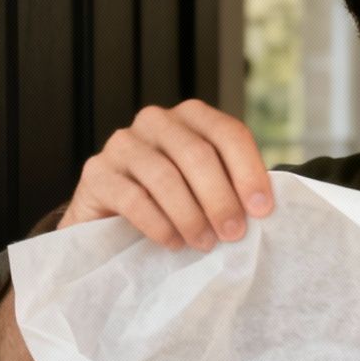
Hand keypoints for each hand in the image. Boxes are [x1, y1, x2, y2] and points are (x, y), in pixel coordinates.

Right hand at [61, 99, 273, 248]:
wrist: (109, 223)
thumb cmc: (169, 205)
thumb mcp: (204, 189)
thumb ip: (230, 187)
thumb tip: (263, 208)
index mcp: (191, 117)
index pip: (228, 133)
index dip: (249, 171)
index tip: (262, 210)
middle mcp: (155, 121)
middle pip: (197, 154)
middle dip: (221, 198)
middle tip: (234, 234)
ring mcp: (122, 144)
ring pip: (165, 176)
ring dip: (191, 215)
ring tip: (205, 243)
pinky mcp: (97, 173)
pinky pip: (133, 198)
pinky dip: (159, 224)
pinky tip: (173, 242)